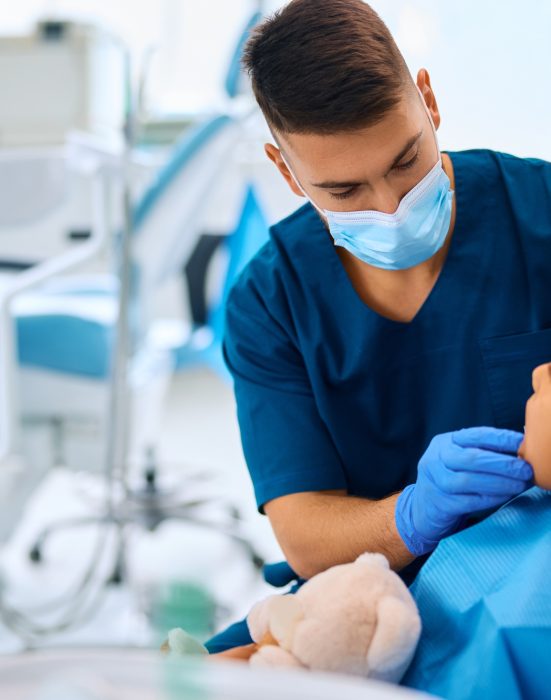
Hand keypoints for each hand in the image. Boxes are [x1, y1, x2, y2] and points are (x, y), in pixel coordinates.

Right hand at [395, 427, 532, 555]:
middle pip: (471, 458)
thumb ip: (485, 452)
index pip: (475, 435)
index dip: (501, 438)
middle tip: (525, 469)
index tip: (522, 443)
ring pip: (469, 481)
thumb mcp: (460, 459)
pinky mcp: (440, 504)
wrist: (422, 508)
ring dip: (499, 483)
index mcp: (444, 442)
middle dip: (502, 464)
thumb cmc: (450, 480)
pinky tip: (504, 496)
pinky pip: (468, 501)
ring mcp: (435, 482)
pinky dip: (490, 499)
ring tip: (519, 485)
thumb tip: (522, 449)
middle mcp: (436, 459)